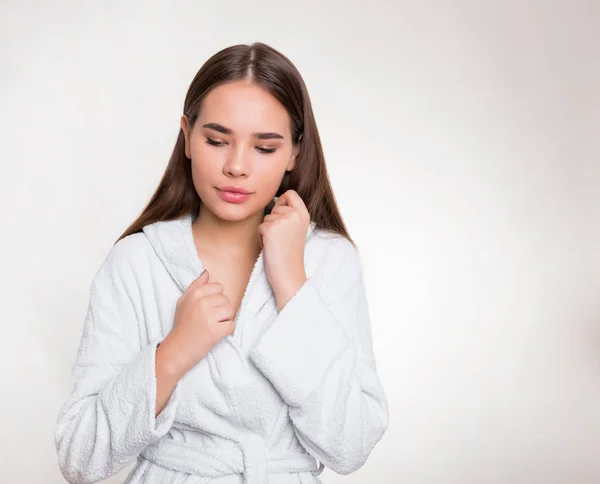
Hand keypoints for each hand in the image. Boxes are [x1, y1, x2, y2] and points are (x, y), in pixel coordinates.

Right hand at [159, 270, 234, 375]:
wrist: (177, 349)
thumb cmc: (181, 326)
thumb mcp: (183, 302)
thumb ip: (196, 286)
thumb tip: (207, 273)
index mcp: (195, 294)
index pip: (218, 287)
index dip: (215, 298)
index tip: (207, 308)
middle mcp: (202, 303)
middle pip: (226, 299)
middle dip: (221, 309)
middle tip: (209, 320)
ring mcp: (209, 317)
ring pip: (231, 311)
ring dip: (225, 319)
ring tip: (213, 325)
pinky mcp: (215, 331)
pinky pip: (231, 325)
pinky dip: (226, 331)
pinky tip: (216, 334)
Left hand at [257, 189, 309, 309]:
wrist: (288, 273)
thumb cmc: (289, 254)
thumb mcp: (296, 229)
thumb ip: (290, 214)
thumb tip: (275, 201)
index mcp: (304, 214)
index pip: (290, 193)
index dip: (282, 201)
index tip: (282, 216)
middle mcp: (295, 214)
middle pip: (275, 205)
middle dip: (273, 220)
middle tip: (281, 238)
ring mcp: (283, 220)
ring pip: (266, 217)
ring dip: (267, 230)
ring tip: (277, 243)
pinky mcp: (270, 228)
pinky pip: (259, 227)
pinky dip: (261, 237)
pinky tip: (271, 247)